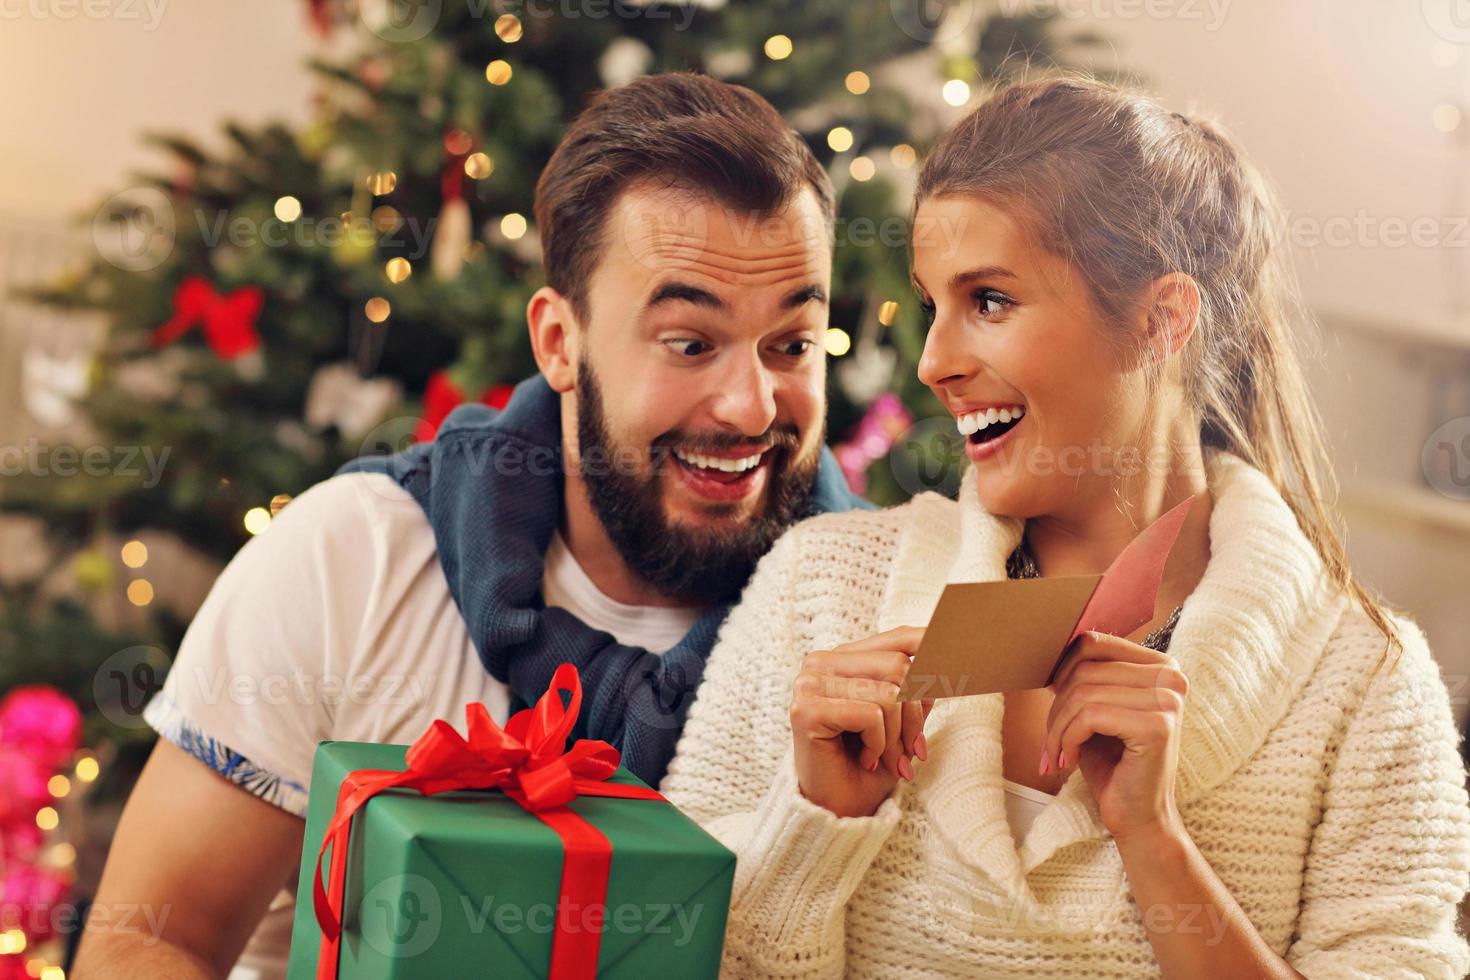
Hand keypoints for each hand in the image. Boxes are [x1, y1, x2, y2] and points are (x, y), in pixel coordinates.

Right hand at [790, 626, 933, 817]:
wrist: (838, 813)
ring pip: (888, 693)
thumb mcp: (903, 724)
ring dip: (898, 737)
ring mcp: (809, 684)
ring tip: (887, 760)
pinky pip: (870, 715)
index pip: (898, 638)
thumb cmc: (867, 768)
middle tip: (911, 751)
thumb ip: (918, 689)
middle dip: (914, 716)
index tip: (966, 657)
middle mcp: (821, 664)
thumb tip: (950, 656)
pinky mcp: (806, 710)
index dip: (934, 645)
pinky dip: (879, 743)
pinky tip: (866, 759)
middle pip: (899, 666)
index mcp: (843, 659)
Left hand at [1041, 631, 1189, 841]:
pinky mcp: (1158, 726)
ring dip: (1057, 728)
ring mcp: (1169, 700)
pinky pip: (1090, 716)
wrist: (1138, 817)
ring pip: (1083, 693)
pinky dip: (1067, 739)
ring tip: (1055, 754)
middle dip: (1056, 706)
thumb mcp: (1093, 710)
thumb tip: (1048, 647)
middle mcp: (1172, 676)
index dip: (1061, 672)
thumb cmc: (1112, 763)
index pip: (1093, 643)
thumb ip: (1082, 677)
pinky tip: (1068, 761)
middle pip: (1084, 668)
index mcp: (1160, 665)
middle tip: (1050, 741)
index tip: (1052, 706)